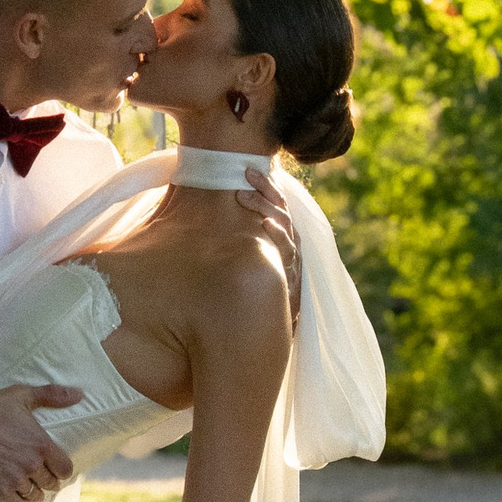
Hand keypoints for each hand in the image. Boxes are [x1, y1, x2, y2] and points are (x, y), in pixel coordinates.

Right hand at [0, 382, 84, 501]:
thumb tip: (79, 394)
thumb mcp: (20, 396)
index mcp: (41, 444)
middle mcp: (32, 465)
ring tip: (27, 483)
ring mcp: (15, 480)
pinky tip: (16, 492)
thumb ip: (52, 395)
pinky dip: (20, 500)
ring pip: (35, 495)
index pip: (66, 469)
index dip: (61, 468)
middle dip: (47, 479)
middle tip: (39, 473)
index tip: (54, 465)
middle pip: (51, 484)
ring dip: (34, 490)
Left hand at [232, 164, 303, 317]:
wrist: (271, 332)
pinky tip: (267, 225)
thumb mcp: (248, 264)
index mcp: (281, 238)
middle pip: (282, 209)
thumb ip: (239, 243)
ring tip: (245, 195)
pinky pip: (288, 252)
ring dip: (266, 207)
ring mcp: (293, 260)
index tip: (247, 169)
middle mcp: (290, 245)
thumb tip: (208, 221)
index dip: (265, 186)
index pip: (276, 204)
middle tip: (246, 173)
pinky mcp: (293, 276)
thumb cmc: (255, 295)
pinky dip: (279, 236)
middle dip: (266, 188)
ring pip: (285, 225)